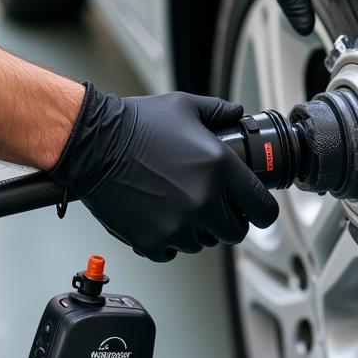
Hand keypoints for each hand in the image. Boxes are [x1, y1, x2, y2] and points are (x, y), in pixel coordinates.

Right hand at [50, 84, 278, 261]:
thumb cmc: (137, 123)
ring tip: (178, 203)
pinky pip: (172, 251)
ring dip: (197, 229)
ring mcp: (178, 225)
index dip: (262, 210)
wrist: (95, 144)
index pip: (262, 208)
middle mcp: (204, 201)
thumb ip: (219, 111)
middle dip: (229, 219)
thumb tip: (237, 114)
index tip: (257, 210)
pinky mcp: (152, 241)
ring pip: (203, 243)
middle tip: (214, 205)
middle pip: (235, 231)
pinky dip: (169, 239)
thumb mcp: (186, 106)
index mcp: (219, 168)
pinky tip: (159, 214)